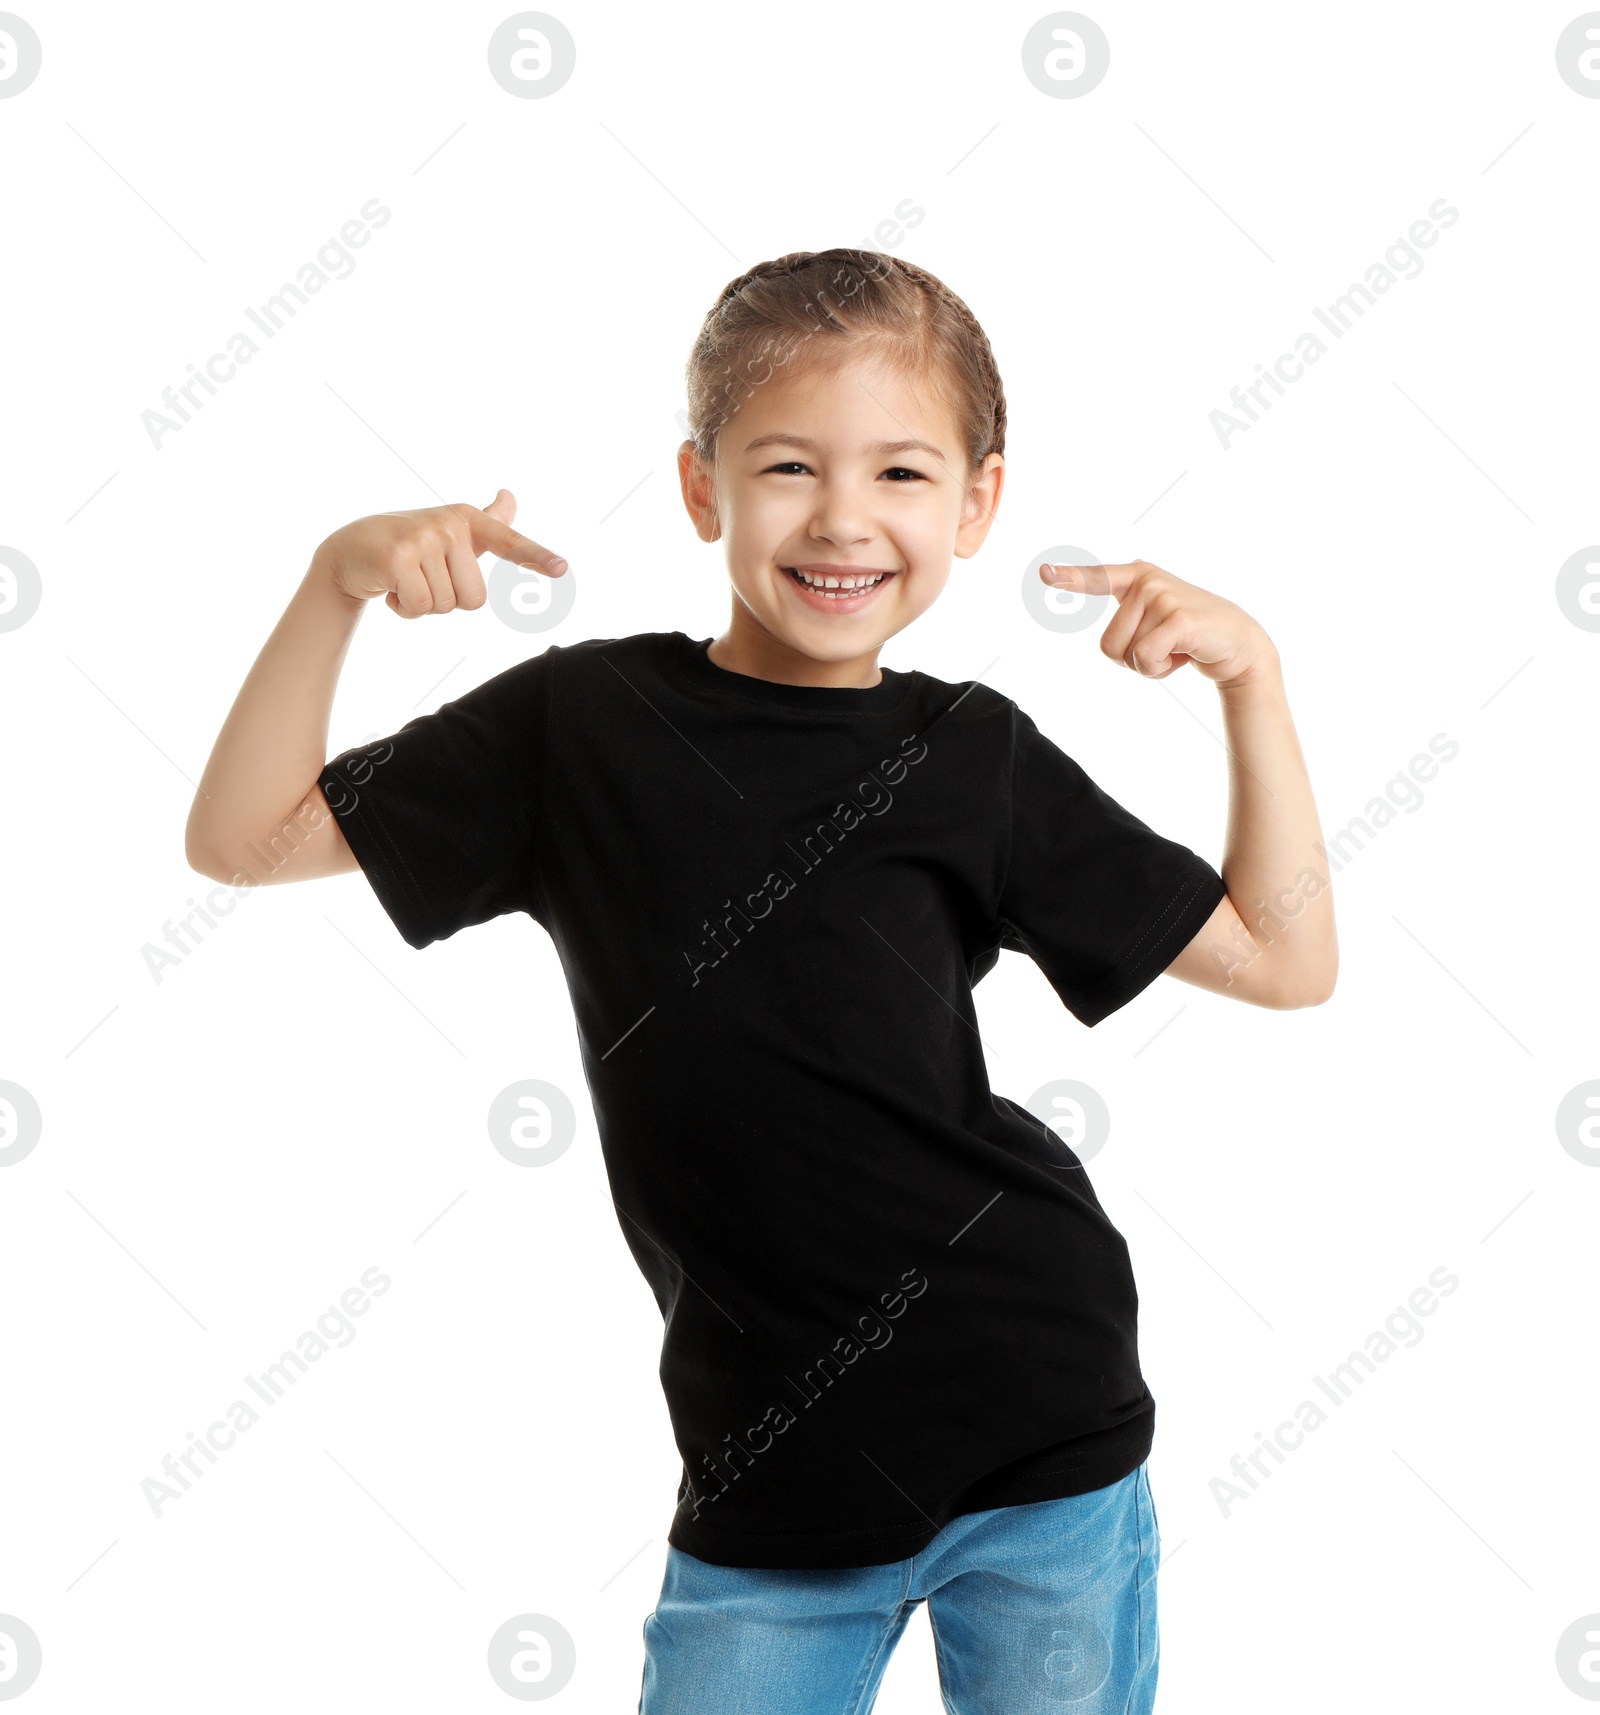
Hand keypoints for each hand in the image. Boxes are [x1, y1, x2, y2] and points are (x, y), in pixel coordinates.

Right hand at [315, 488, 566, 617]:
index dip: (535, 557)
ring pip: (446, 606)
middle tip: (422, 577)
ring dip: (422, 605)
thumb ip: (485, 522)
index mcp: (468, 521)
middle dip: (447, 600)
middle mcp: (450, 525)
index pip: (509, 542)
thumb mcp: (448, 531)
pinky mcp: (399, 557)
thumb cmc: (408, 544)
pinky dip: (404, 609)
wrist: (350, 550)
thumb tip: (509, 496)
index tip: (562, 569)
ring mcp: (424, 538)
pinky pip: (419, 607)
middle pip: (473, 600)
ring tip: (404, 580)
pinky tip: (390, 588)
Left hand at [1038, 558, 1275, 687]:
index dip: (1068, 577)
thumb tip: (1112, 638)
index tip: (1044, 574)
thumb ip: (1128, 619)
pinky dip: (1160, 670)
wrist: (1238, 645)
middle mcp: (1146, 580)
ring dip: (1149, 666)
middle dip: (1132, 660)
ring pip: (1126, 654)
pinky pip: (1145, 658)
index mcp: (1136, 577)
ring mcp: (1162, 595)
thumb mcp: (1153, 622)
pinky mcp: (1177, 617)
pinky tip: (1183, 656)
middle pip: (1106, 646)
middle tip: (1164, 647)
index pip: (1095, 577)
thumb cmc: (1187, 637)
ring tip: (1176, 648)